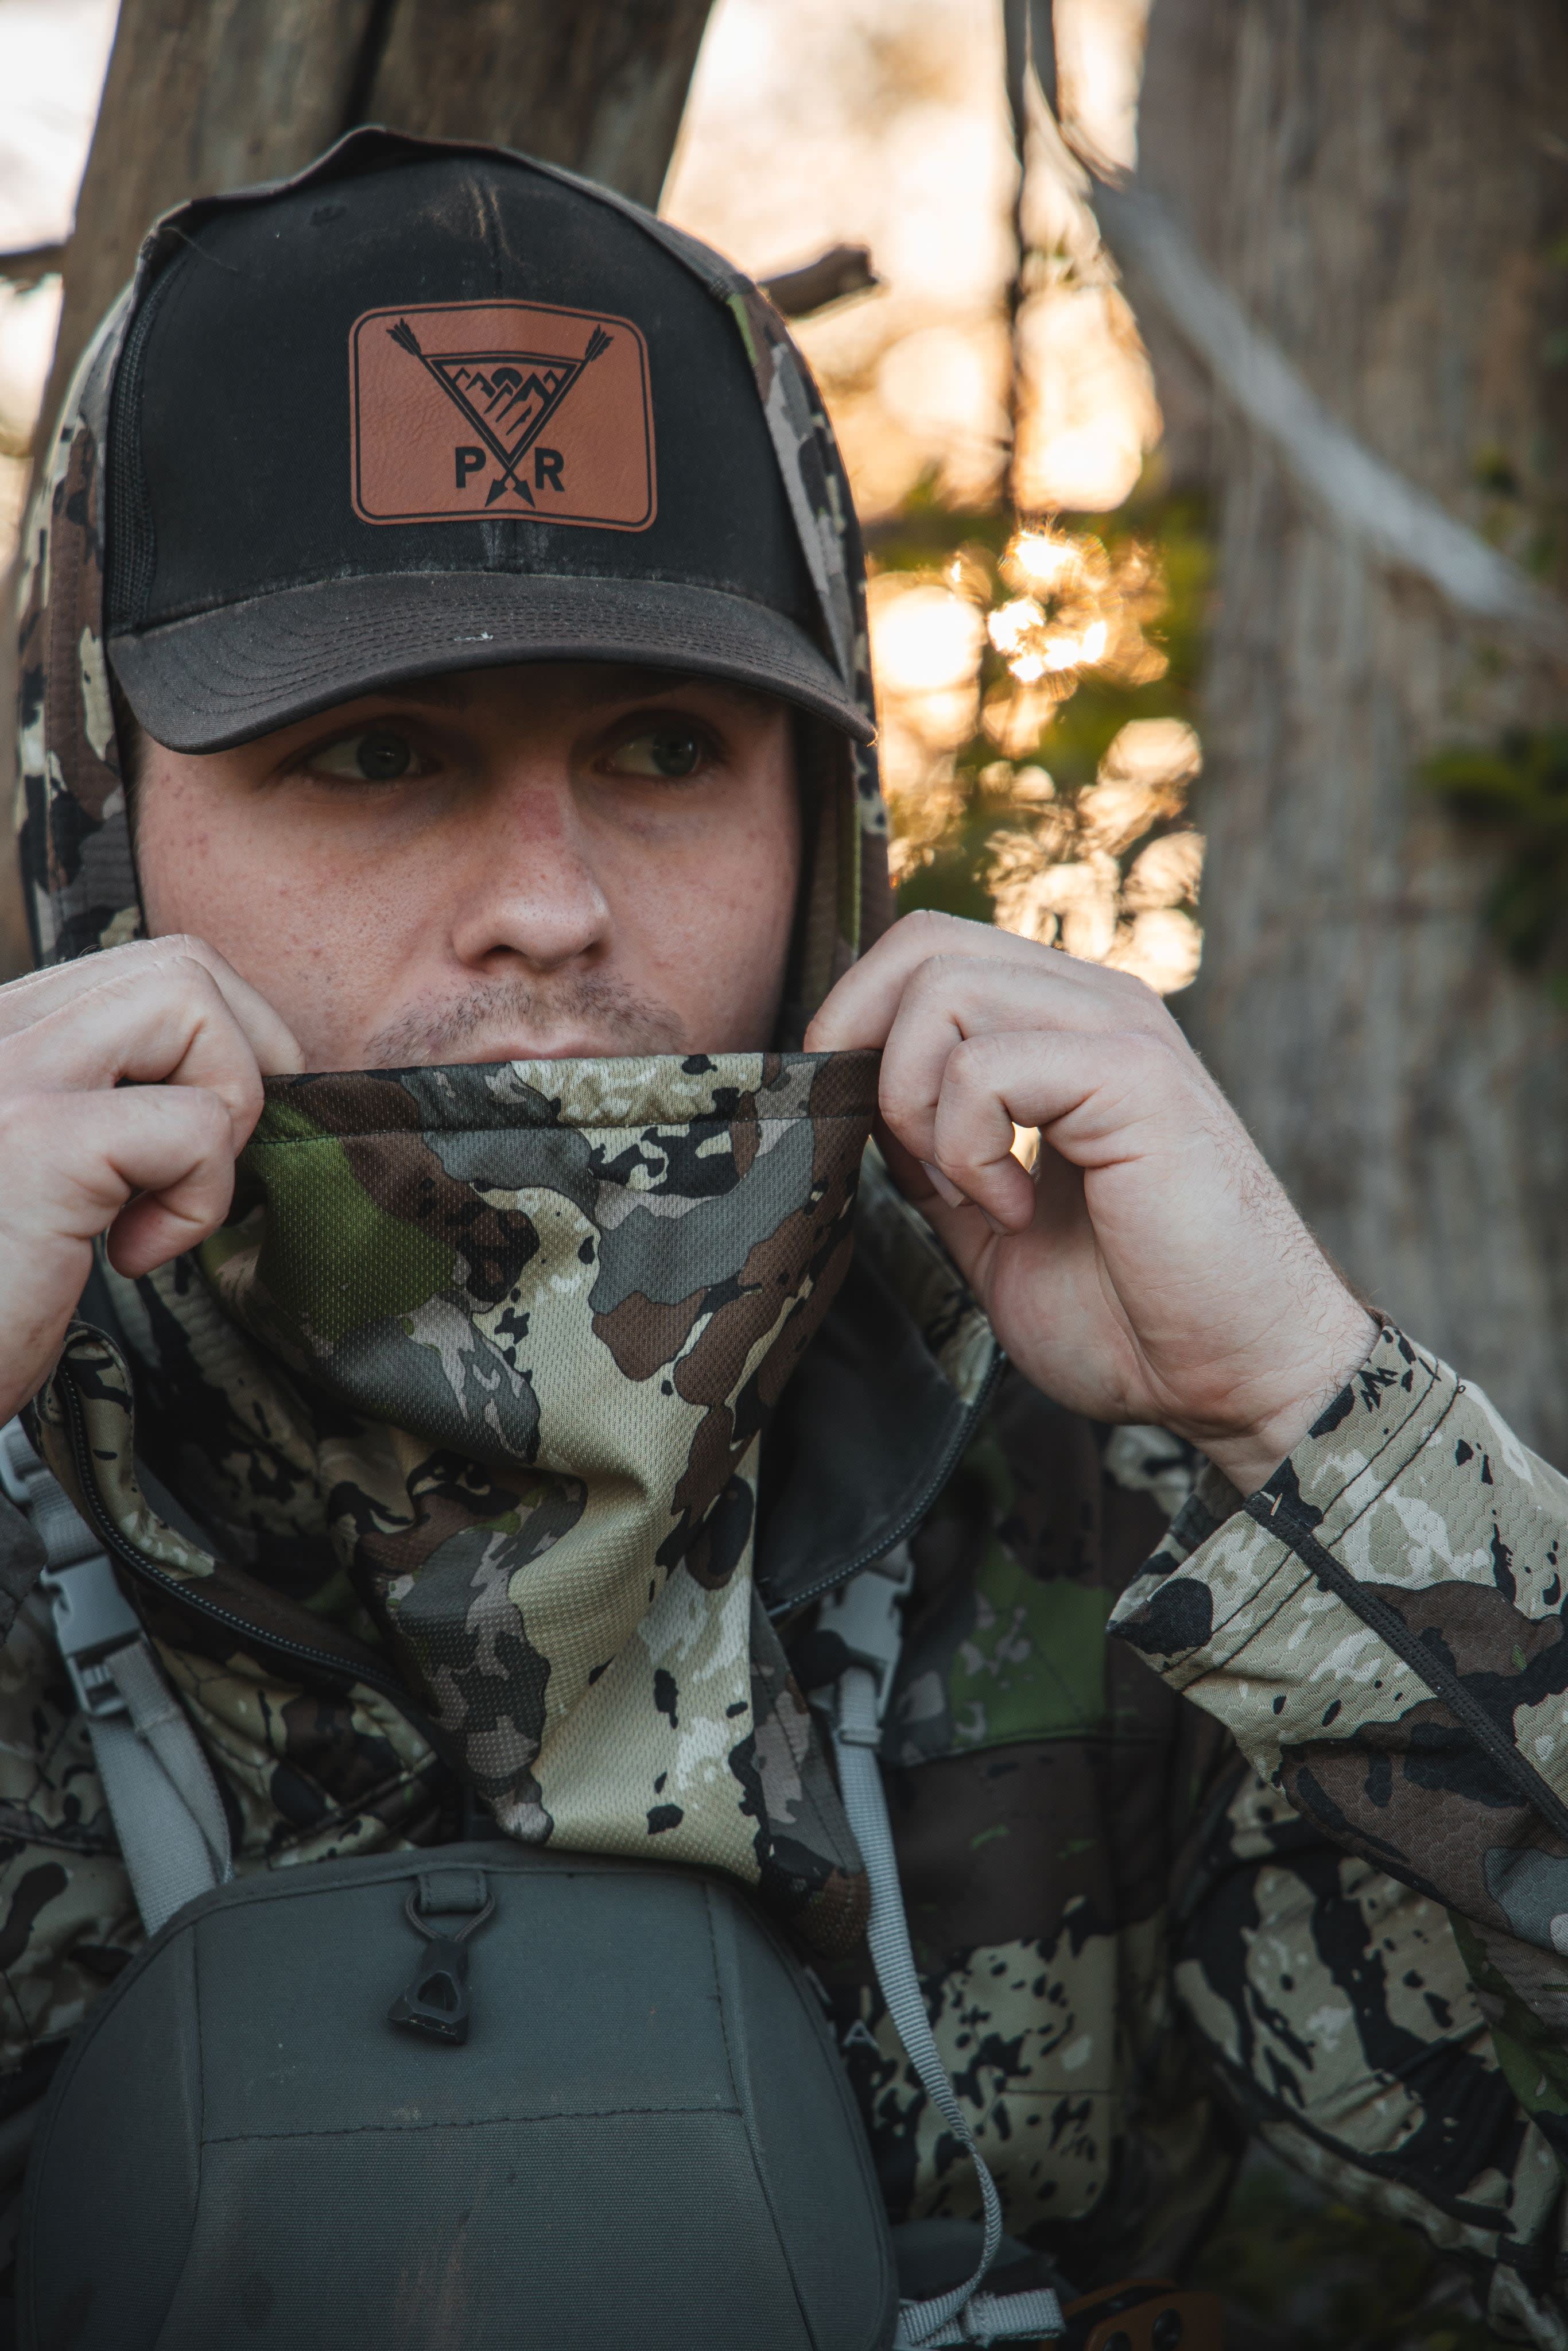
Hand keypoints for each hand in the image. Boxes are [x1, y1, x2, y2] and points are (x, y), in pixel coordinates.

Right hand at [0, 937, 301, 1421]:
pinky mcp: (39, 1143)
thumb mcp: (42, 1175)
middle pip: (184, 967)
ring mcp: (10, 1075)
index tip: (205, 1141)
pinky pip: (195, 1124)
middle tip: (202, 1167)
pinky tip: (133, 1254)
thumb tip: (232, 1091)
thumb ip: (103, 1105)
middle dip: (240, 1067)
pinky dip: (200, 1197)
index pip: (149, 969)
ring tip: (163, 1200)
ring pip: (192, 1005)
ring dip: (222, 1113)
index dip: (219, 1047)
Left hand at [807, 913, 1375, 1492]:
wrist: (1237, 1375)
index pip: (923, 953)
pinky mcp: (1134, 1075)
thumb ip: (931, 1152)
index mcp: (1061, 1026)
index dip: (859, 1030)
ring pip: (940, 989)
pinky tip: (1014, 1211)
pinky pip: (984, 1067)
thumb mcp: (987, 1221)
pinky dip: (968, 1151)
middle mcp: (1093, 1005)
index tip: (879, 1145)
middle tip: (900, 1157)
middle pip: (921, 943)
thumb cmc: (1128, 1313)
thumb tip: (849, 1109)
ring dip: (916, 1107)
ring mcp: (1119, 1030)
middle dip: (861, 1046)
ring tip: (971, 1193)